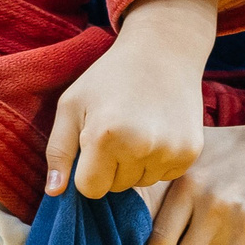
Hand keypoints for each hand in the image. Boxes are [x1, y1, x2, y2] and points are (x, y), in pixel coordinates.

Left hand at [43, 0, 221, 198]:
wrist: (163, 51)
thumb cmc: (109, 77)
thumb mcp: (72, 106)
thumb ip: (58, 151)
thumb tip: (53, 193)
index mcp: (106, 136)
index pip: (90, 189)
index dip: (87, 170)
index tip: (93, 144)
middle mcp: (142, 147)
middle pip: (116, 187)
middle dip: (111, 167)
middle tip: (118, 129)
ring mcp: (170, 151)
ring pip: (141, 183)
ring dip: (135, 164)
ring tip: (138, 128)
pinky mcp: (191, 152)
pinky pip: (164, 176)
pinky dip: (157, 161)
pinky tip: (157, 131)